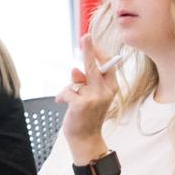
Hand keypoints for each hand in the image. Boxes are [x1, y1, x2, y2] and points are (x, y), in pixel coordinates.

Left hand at [56, 35, 118, 161]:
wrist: (86, 139)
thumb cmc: (88, 116)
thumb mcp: (91, 97)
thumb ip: (86, 82)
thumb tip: (75, 70)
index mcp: (111, 88)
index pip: (107, 65)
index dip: (99, 52)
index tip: (91, 40)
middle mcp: (105, 91)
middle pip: (95, 66)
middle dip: (89, 50)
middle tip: (85, 36)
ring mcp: (94, 97)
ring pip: (76, 81)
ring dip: (69, 89)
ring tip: (70, 102)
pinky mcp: (81, 104)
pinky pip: (67, 91)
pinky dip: (62, 96)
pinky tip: (64, 105)